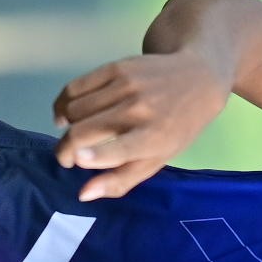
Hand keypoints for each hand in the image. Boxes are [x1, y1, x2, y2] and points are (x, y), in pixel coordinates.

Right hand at [52, 50, 233, 200]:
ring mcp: (126, 85)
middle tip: (66, 158)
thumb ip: (120, 180)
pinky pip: (75, 88)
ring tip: (73, 134)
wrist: (197, 79)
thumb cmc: (176, 128)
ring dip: (65, 126)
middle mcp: (139, 110)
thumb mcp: (156, 160)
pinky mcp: (115, 67)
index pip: (120, 150)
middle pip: (83, 131)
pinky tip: (67, 113)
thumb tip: (83, 194)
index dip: (93, 157)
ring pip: (74, 109)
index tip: (75, 161)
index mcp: (153, 138)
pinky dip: (64, 103)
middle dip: (65, 149)